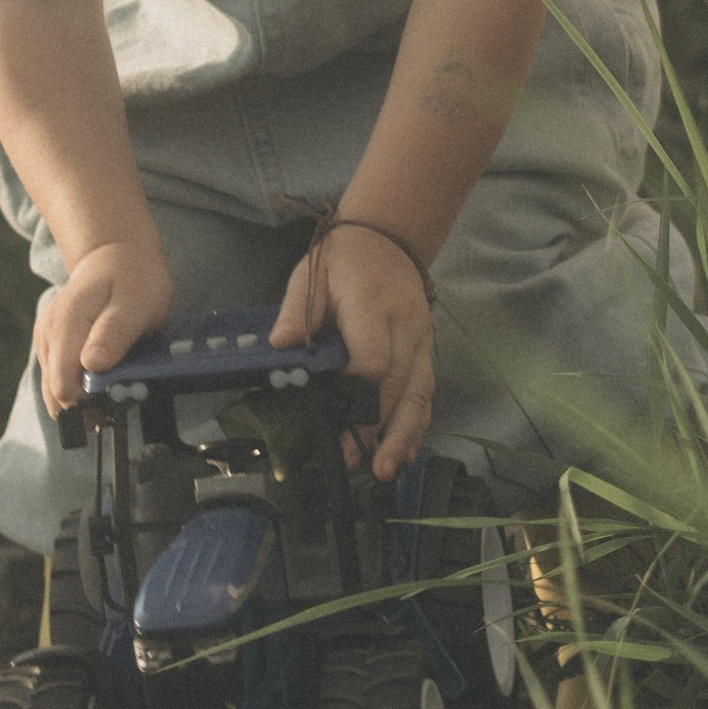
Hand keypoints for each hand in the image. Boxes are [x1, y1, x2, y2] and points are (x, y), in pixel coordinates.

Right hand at [34, 236, 172, 416]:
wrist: (117, 254)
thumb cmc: (133, 278)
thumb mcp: (136, 303)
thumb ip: (113, 333)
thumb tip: (92, 365)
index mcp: (66, 322)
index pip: (63, 386)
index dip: (91, 401)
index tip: (119, 395)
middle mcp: (48, 332)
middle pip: (56, 393)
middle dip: (88, 404)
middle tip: (121, 392)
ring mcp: (45, 338)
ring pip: (54, 390)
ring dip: (84, 397)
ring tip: (114, 382)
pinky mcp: (50, 344)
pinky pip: (58, 378)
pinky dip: (79, 386)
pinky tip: (101, 376)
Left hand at [272, 225, 433, 479]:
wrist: (386, 239)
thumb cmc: (341, 260)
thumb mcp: (310, 274)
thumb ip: (297, 311)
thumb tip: (281, 345)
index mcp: (371, 307)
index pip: (373, 359)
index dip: (355, 392)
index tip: (334, 417)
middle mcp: (404, 329)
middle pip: (397, 387)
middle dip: (375, 428)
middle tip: (351, 461)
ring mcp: (421, 343)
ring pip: (419, 396)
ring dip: (402, 436)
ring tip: (383, 469)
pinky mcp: (427, 353)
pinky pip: (426, 394)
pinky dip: (416, 426)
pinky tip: (403, 452)